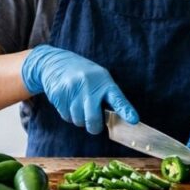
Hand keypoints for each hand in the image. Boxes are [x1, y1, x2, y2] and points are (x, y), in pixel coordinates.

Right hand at [20, 45, 138, 134]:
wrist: (56, 62)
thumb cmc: (85, 76)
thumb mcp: (100, 79)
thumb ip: (107, 97)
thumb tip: (116, 122)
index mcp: (104, 82)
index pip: (118, 99)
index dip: (126, 110)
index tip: (134, 120)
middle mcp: (89, 85)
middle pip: (93, 119)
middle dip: (94, 127)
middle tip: (94, 125)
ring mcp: (72, 90)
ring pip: (78, 120)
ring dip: (79, 119)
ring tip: (78, 105)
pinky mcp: (58, 95)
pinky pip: (66, 117)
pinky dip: (68, 114)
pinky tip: (68, 102)